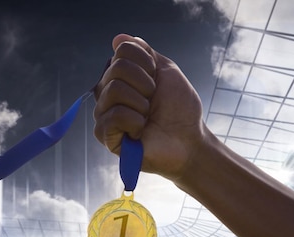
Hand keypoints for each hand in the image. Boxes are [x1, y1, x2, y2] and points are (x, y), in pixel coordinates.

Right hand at [94, 34, 206, 181]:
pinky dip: (135, 121)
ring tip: (147, 117)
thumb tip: (118, 38)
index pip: (122, 50)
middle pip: (117, 68)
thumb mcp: (166, 72)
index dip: (147, 63)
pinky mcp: (104, 135)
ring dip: (142, 104)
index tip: (157, 80)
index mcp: (121, 75)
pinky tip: (140, 131)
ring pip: (115, 90)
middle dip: (145, 84)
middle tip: (153, 102)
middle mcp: (108, 91)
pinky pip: (115, 115)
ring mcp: (104, 112)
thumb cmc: (179, 109)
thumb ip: (143, 53)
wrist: (188, 140)